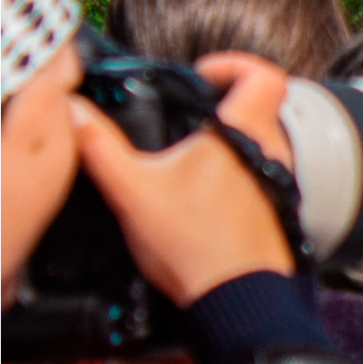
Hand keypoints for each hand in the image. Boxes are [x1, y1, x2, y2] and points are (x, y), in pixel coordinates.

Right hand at [71, 54, 295, 307]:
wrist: (236, 299)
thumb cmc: (194, 245)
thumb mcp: (133, 189)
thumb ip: (101, 147)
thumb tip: (77, 115)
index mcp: (245, 134)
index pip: (265, 75)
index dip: (235, 64)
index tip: (202, 75)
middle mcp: (274, 153)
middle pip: (263, 106)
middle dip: (225, 102)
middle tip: (189, 112)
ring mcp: (282, 182)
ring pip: (263, 141)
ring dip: (231, 139)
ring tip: (190, 154)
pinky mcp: (280, 209)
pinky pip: (263, 174)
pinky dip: (237, 171)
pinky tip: (204, 192)